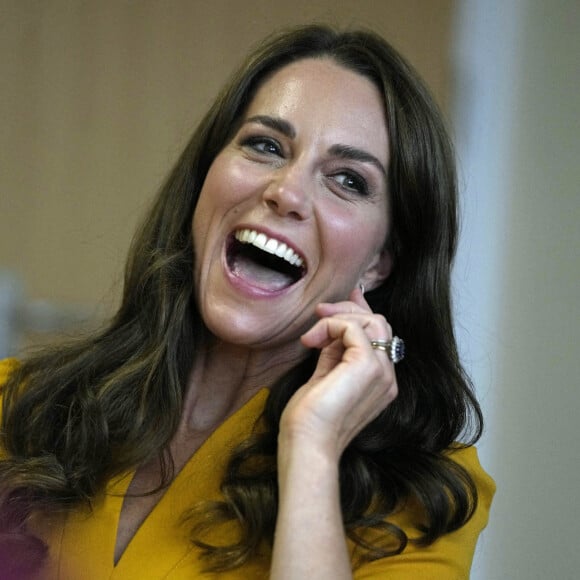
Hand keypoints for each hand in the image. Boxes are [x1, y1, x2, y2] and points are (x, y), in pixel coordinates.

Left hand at [280, 287, 398, 458]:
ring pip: (372, 322)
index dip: (364, 312)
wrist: (307, 443)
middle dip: (348, 311)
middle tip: (320, 311)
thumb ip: (335, 351)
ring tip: (313, 332)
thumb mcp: (325, 375)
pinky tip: (311, 341)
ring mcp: (383, 372)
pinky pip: (353, 328)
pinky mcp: (368, 366)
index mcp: (380, 381)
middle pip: (379, 324)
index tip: (351, 295)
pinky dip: (331, 326)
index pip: (379, 336)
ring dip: (340, 317)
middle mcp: (388, 376)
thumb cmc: (310, 418)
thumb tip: (334, 324)